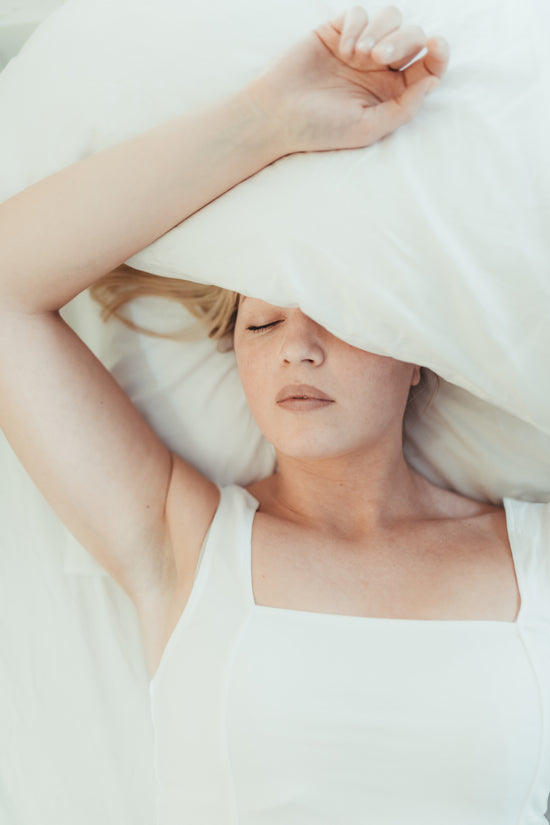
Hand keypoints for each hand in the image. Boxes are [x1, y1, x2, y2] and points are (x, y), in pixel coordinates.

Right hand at [247, 5, 448, 153]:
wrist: (278, 115)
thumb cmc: (321, 129)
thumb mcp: (368, 128)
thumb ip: (404, 108)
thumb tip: (432, 81)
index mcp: (393, 92)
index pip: (428, 66)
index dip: (439, 53)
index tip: (435, 46)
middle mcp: (381, 67)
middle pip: (414, 36)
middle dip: (402, 41)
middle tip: (378, 58)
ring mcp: (360, 47)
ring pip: (392, 17)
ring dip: (381, 31)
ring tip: (357, 55)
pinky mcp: (337, 31)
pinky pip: (360, 13)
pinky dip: (356, 25)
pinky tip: (342, 48)